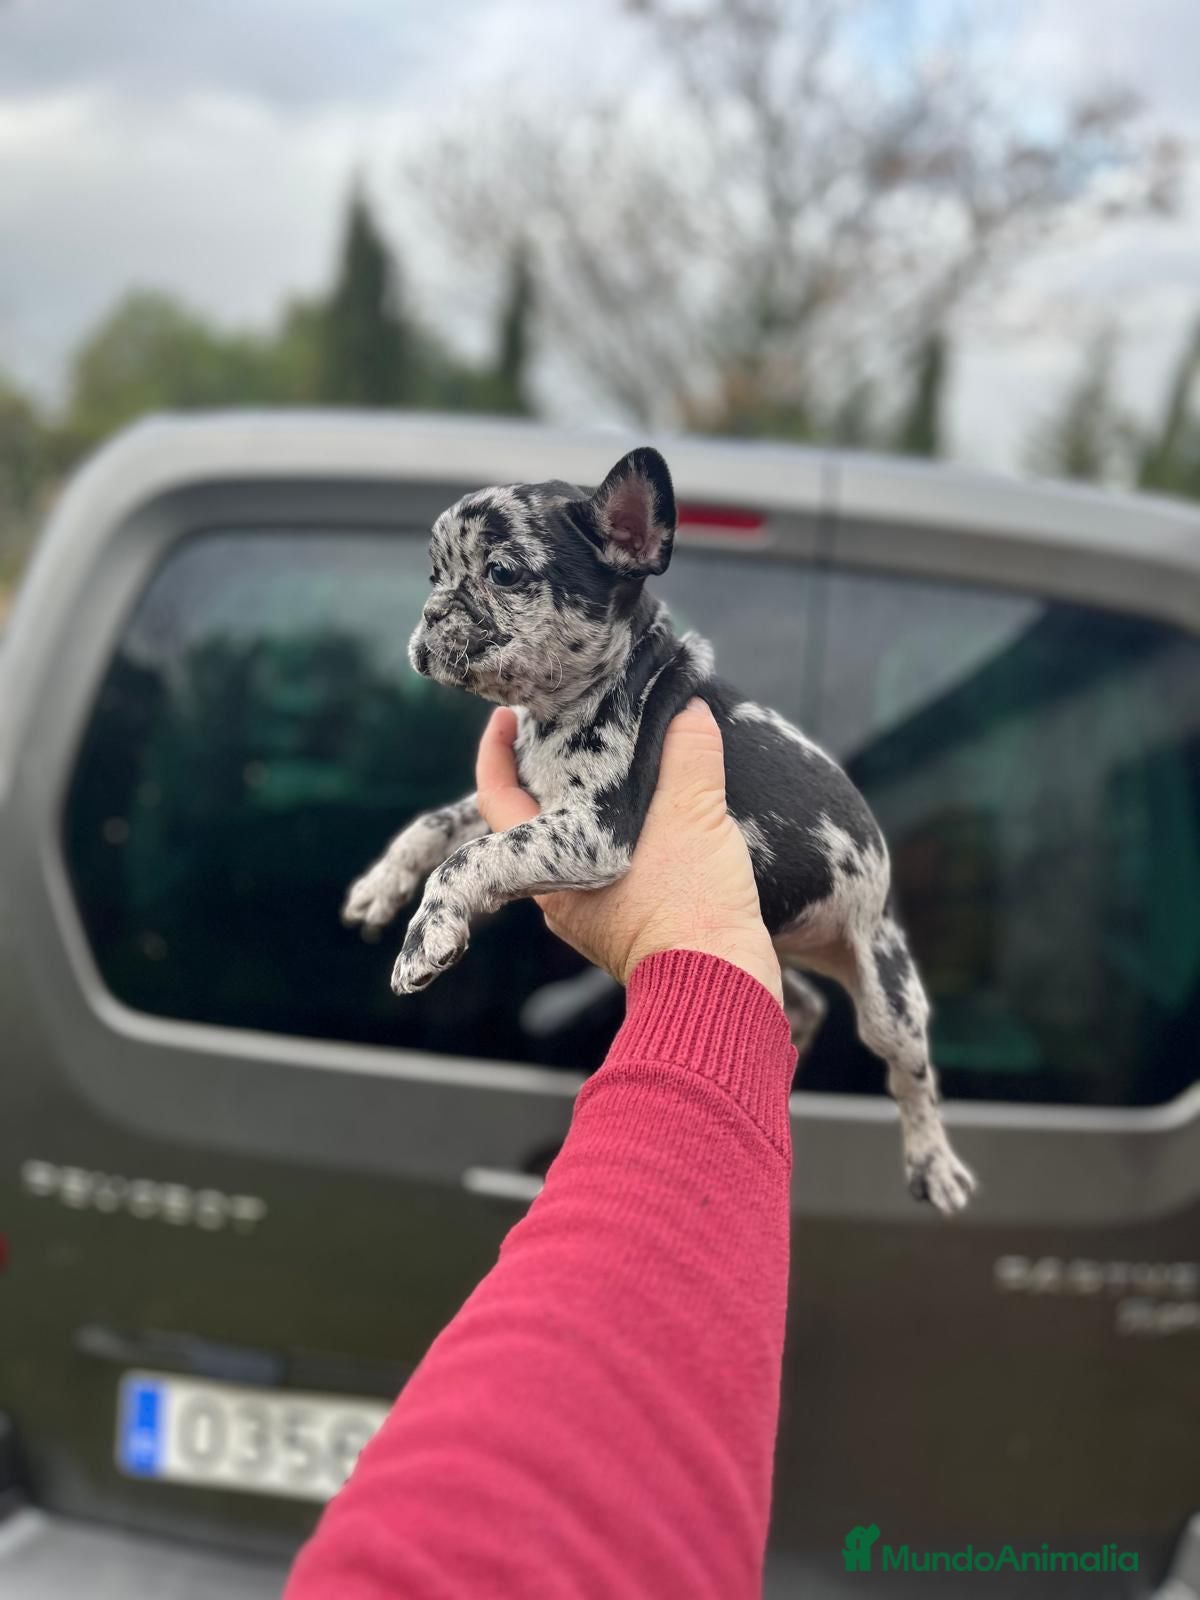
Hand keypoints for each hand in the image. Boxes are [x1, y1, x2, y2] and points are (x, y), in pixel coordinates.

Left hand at [475, 698, 782, 1004]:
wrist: (723, 987)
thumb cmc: (692, 906)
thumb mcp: (693, 814)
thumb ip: (688, 754)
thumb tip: (689, 711)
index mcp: (552, 868)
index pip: (499, 799)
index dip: (496, 752)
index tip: (507, 717)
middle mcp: (560, 898)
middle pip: (537, 824)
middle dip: (552, 777)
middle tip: (573, 734)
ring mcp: (592, 921)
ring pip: (578, 851)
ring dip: (592, 813)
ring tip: (622, 772)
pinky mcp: (628, 936)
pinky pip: (611, 876)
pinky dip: (623, 843)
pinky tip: (657, 825)